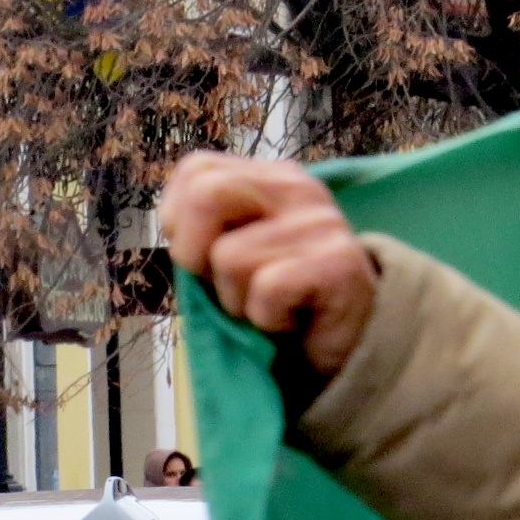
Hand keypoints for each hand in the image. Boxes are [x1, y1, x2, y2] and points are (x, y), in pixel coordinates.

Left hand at [159, 152, 377, 375]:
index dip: (178, 221)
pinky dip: (267, 319)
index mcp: (269, 178)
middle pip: (207, 194)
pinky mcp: (339, 263)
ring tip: (268, 307)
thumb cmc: (279, 304)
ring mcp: (321, 222)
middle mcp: (297, 189)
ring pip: (229, 257)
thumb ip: (204, 232)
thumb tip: (173, 229)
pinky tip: (291, 321)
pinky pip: (267, 289)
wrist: (347, 349)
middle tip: (225, 285)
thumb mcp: (232, 258)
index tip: (201, 258)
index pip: (197, 170)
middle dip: (194, 253)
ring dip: (236, 301)